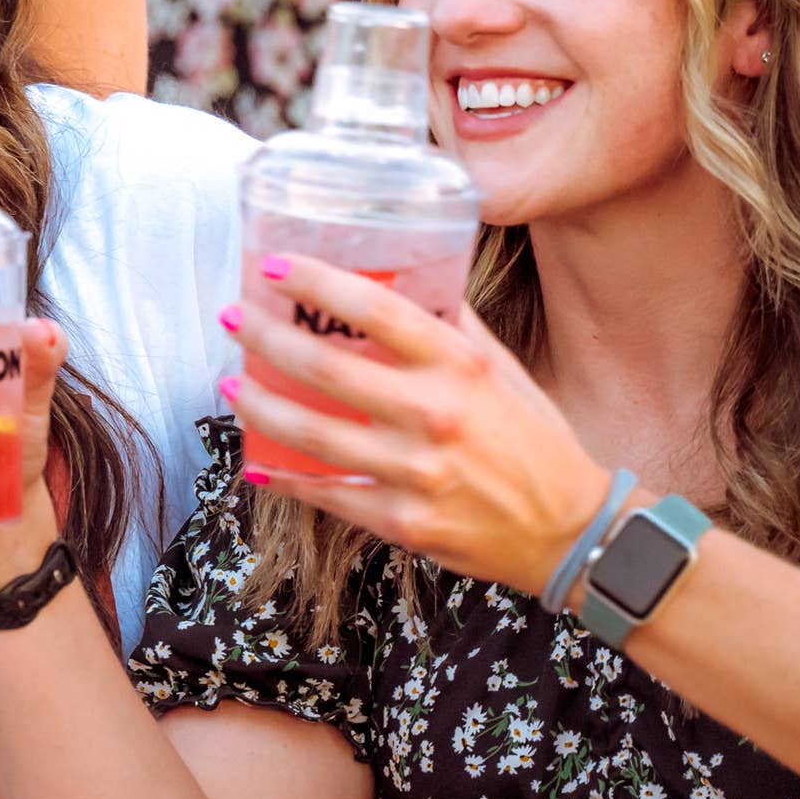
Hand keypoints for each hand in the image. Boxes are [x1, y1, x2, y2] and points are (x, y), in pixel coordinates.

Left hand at [220, 255, 613, 593]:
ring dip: (258, 406)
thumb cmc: (537, 443)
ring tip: (230, 384)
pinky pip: (329, 495)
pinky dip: (286, 477)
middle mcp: (434, 416)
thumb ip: (455, 330)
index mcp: (461, 368)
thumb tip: (410, 282)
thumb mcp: (504, 373)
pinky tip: (259, 461)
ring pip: (312, 436)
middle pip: (326, 370)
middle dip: (266, 339)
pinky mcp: (403, 521)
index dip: (320, 284)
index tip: (277, 267)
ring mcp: (414, 473)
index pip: (379, 311)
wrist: (569, 531)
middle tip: (235, 319)